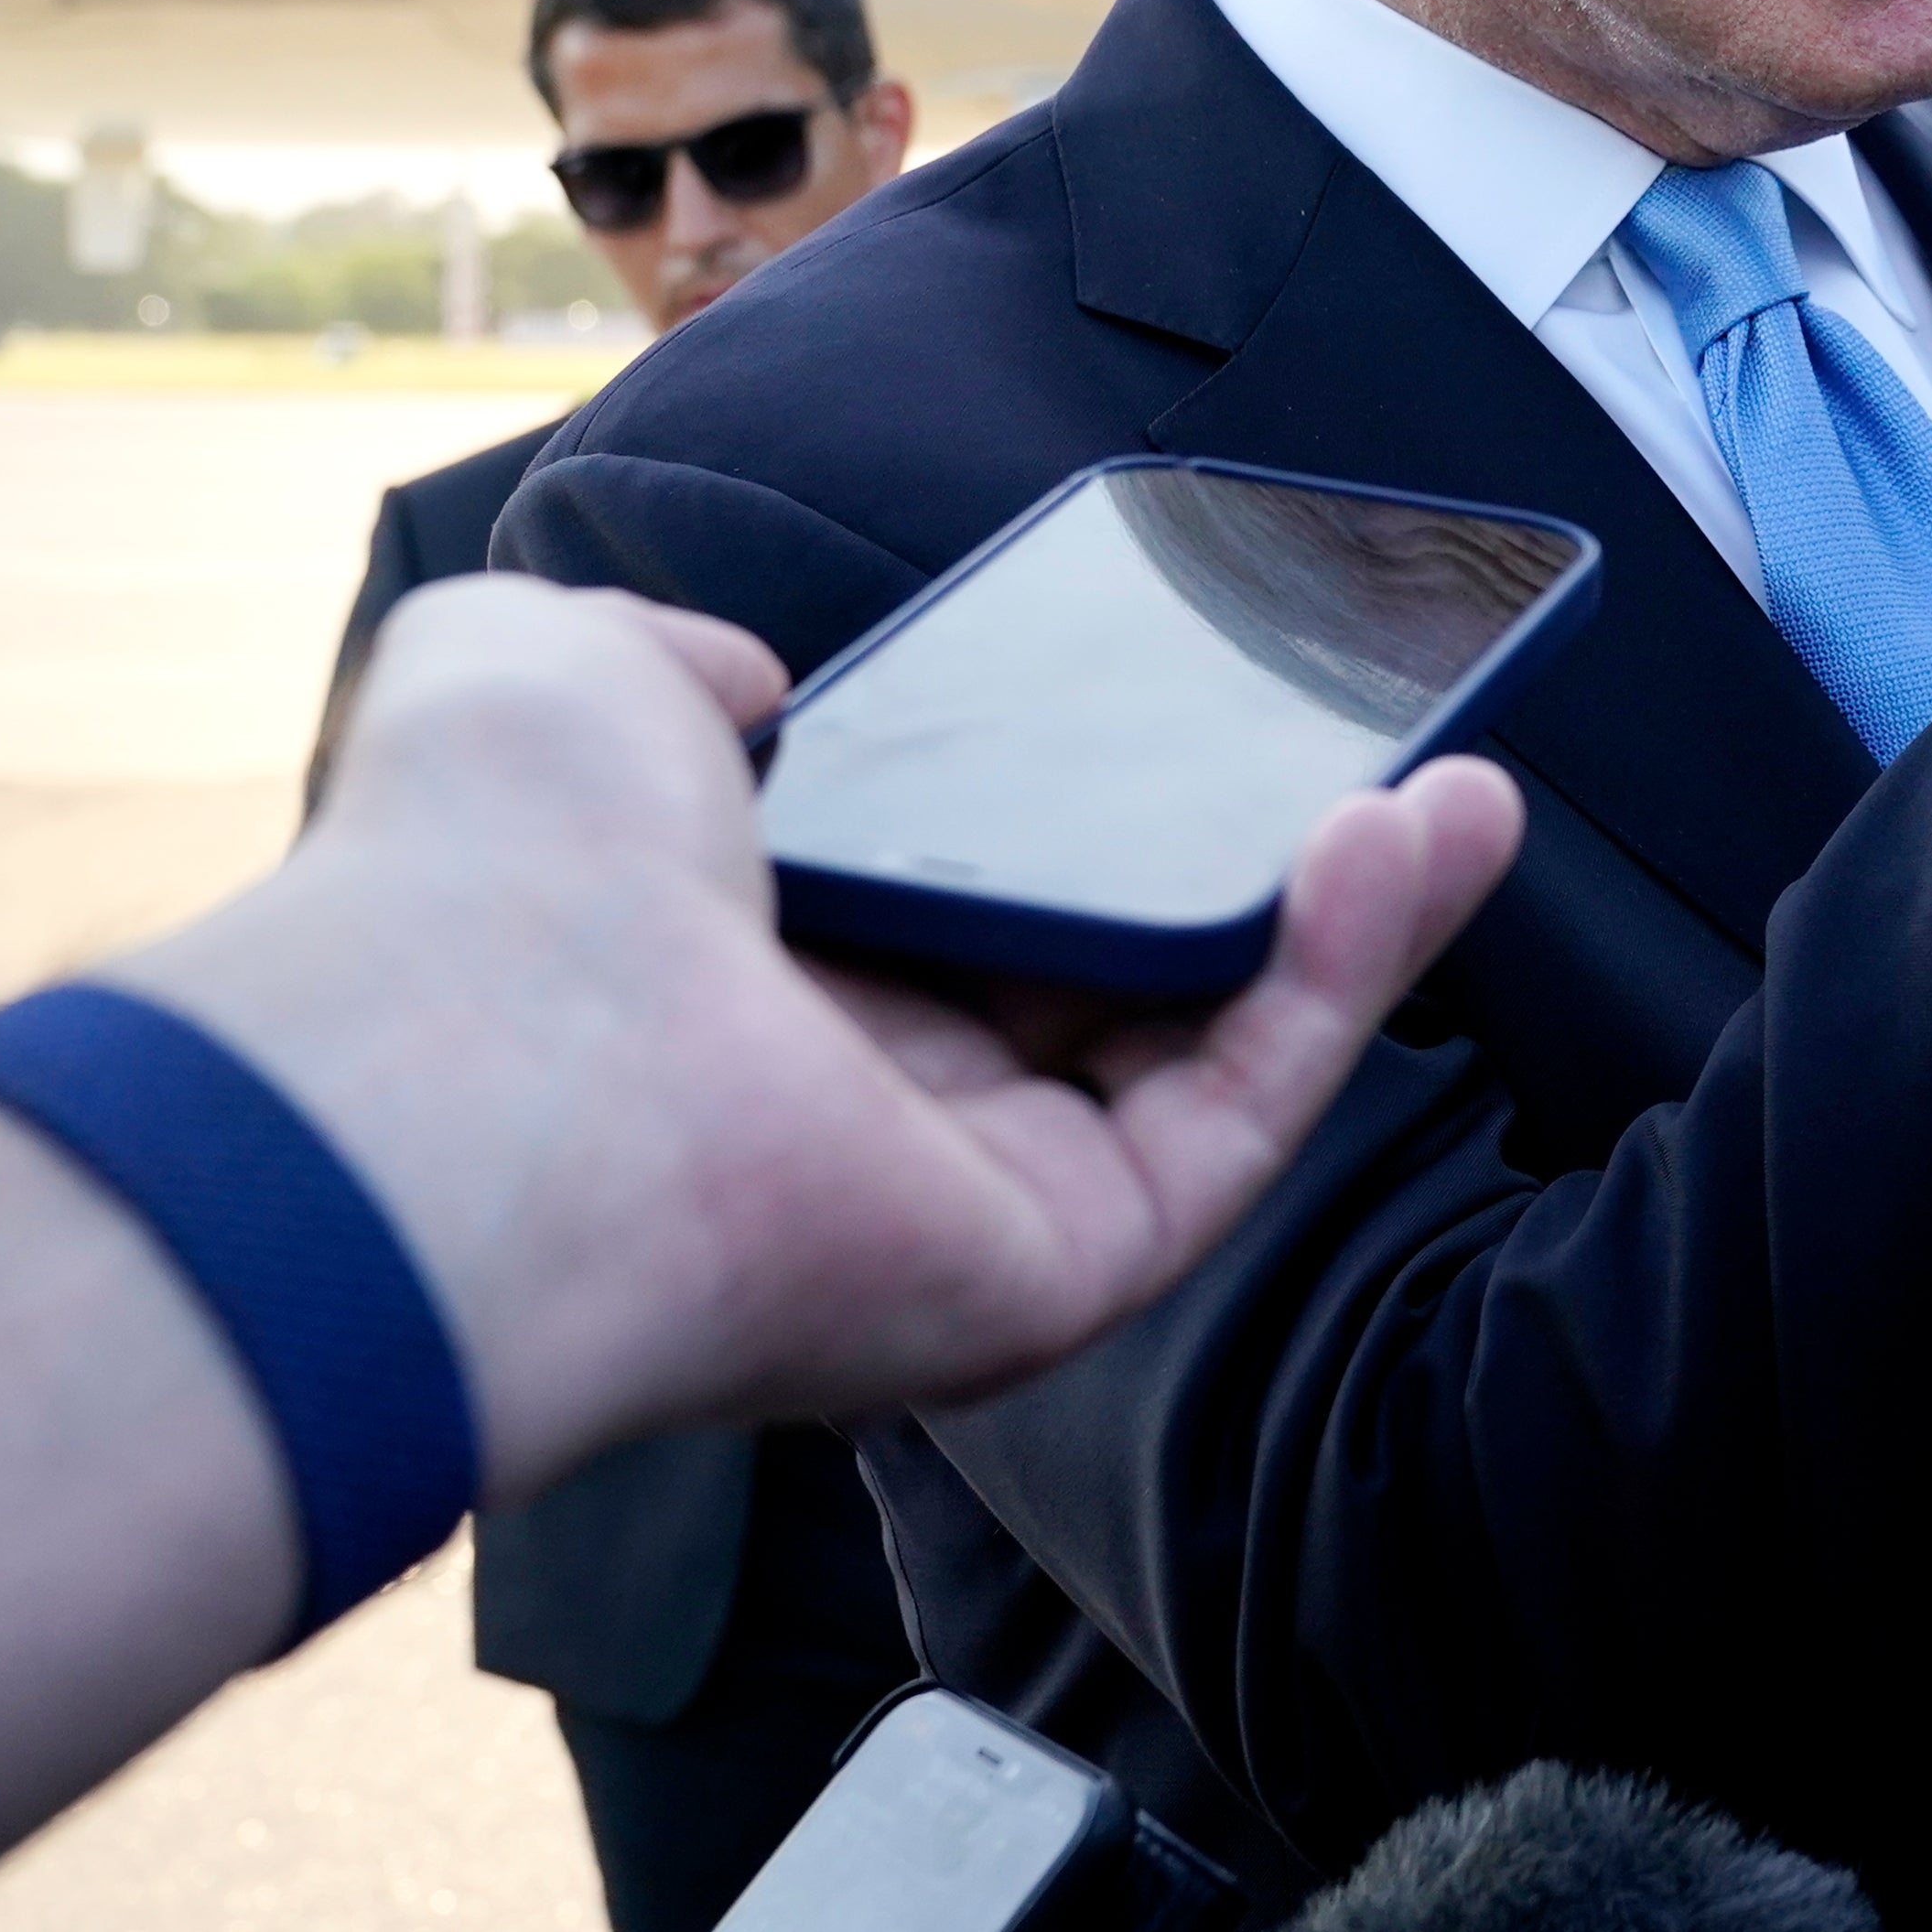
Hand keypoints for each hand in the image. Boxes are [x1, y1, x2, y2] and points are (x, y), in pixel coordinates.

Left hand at [105, 572, 1524, 1498]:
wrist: (467, 1071)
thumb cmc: (484, 873)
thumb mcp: (567, 673)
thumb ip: (678, 658)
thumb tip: (760, 684)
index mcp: (745, 973)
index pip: (958, 889)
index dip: (1090, 795)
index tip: (1195, 700)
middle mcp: (857, 1103)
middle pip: (1118, 975)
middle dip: (1260, 859)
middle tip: (1381, 744)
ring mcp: (960, 1202)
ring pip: (1206, 1052)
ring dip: (1349, 914)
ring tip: (1464, 789)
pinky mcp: (1050, 1273)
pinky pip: (1229, 1123)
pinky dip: (1337, 987)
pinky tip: (1402, 845)